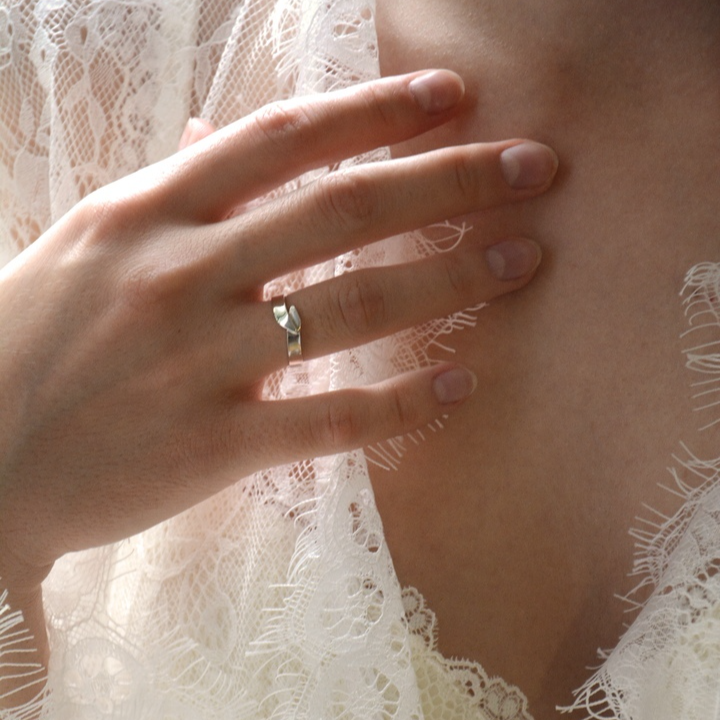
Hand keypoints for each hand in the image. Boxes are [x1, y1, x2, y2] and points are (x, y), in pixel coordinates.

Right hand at [0, 69, 556, 591]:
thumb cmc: (35, 343)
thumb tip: (214, 143)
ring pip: (352, 305)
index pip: (285, 139)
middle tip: (535, 169)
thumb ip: (168, 196)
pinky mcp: (214, 443)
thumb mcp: (92, 244)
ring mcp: (200, 359)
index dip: (377, 111)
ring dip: (450, 280)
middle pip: (343, 209)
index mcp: (150, 212)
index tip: (453, 98)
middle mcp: (182, 273)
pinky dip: (402, 402)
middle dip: (450, 181)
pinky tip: (458, 386)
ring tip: (521, 262)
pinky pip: (330, 417)